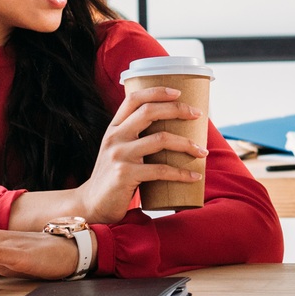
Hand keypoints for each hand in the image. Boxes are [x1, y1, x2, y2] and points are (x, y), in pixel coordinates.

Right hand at [65, 86, 207, 224]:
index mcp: (114, 128)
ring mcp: (119, 155)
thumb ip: (135, 138)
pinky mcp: (125, 174)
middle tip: (198, 115)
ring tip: (202, 151)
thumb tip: (172, 129)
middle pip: (149, 112)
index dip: (157, 92)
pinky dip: (181, 173)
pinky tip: (194, 176)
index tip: (179, 92)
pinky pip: (161, 170)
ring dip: (187, 144)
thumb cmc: (114, 177)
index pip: (134, 99)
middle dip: (178, 109)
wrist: (92, 204)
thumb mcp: (119, 150)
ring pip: (160, 139)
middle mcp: (115, 137)